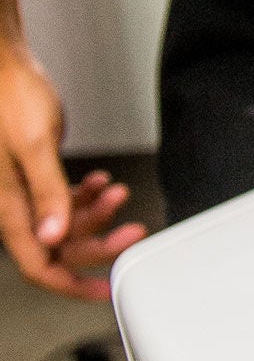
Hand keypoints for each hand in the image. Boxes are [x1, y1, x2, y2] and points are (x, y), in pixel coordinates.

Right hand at [0, 42, 146, 299]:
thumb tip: (52, 237)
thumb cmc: (9, 98)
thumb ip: (45, 192)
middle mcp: (12, 205)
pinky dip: (83, 195)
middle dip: (98, 242)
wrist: (1, 68)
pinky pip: (58, 199)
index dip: (71, 284)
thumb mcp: (34, 144)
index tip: (104, 292)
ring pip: (62, 223)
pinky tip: (100, 181)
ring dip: (94, 213)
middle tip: (134, 231)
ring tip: (119, 191)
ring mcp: (20, 191)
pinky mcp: (31, 174)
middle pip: (58, 247)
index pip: (38, 265)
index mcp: (7, 206)